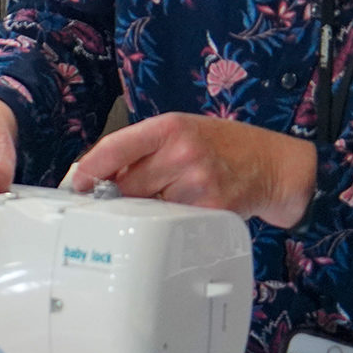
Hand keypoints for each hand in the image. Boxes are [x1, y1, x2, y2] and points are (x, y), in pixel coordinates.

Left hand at [69, 112, 316, 226]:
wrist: (275, 165)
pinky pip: (172, 224)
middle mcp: (182, 152)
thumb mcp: (182, 132)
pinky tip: (181, 217)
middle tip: (121, 201)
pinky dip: (169, 225)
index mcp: (169, 127)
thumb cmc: (222, 147)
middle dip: (119, 196)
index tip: (77, 184)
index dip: (89, 168)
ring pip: (146, 208)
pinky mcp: (210, 211)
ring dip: (145, 213)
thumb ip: (143, 149)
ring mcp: (197, 183)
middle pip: (125, 185)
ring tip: (163, 204)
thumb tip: (96, 176)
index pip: (115, 147)